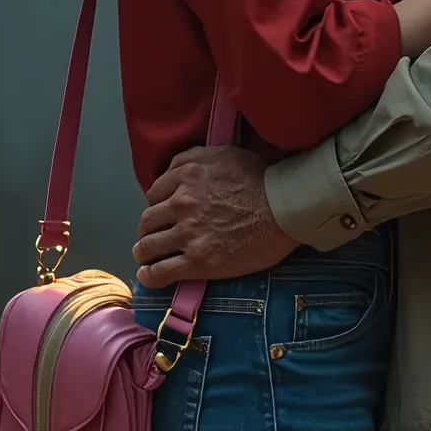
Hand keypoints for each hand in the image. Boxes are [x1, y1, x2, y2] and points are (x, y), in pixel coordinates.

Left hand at [134, 145, 297, 287]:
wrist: (285, 210)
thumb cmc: (261, 179)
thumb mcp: (224, 153)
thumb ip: (192, 157)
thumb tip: (169, 170)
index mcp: (187, 176)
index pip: (154, 194)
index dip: (157, 204)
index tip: (164, 213)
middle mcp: (181, 204)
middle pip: (147, 221)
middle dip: (149, 229)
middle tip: (156, 235)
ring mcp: (188, 235)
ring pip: (148, 246)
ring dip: (144, 252)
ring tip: (147, 256)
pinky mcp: (198, 262)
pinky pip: (160, 272)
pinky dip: (149, 276)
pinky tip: (148, 276)